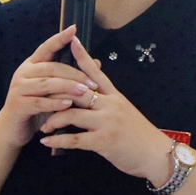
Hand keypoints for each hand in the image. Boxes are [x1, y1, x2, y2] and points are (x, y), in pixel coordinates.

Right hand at [0, 26, 99, 147]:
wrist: (12, 129)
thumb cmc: (36, 107)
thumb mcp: (55, 90)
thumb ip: (71, 76)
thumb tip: (97, 62)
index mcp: (32, 65)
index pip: (46, 48)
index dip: (59, 38)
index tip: (73, 29)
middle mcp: (23, 73)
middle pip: (51, 67)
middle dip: (74, 73)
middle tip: (92, 82)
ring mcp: (19, 88)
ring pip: (47, 84)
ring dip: (67, 87)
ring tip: (84, 92)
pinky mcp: (18, 104)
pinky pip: (39, 102)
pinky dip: (55, 103)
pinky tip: (68, 104)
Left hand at [39, 37, 173, 182]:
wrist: (155, 154)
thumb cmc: (138, 133)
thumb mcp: (125, 110)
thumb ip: (108, 100)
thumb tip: (91, 91)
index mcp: (114, 95)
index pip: (95, 72)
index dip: (83, 56)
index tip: (71, 40)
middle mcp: (110, 105)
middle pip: (77, 91)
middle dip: (56, 93)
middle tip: (40, 97)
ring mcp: (107, 123)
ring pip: (72, 113)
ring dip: (53, 119)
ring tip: (43, 126)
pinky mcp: (104, 141)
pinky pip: (75, 139)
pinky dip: (58, 140)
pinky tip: (46, 141)